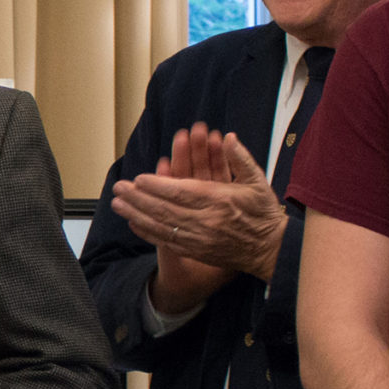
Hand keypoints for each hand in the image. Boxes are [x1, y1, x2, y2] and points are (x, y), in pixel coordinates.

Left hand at [111, 125, 286, 312]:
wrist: (271, 249)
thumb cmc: (263, 213)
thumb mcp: (258, 181)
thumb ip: (240, 159)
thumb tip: (228, 137)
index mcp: (220, 200)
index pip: (181, 192)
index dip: (157, 185)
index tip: (138, 178)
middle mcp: (206, 221)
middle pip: (165, 209)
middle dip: (138, 198)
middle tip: (118, 188)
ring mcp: (200, 239)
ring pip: (161, 226)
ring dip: (136, 214)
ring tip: (117, 205)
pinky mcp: (197, 251)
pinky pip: (167, 241)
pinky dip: (149, 232)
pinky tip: (134, 223)